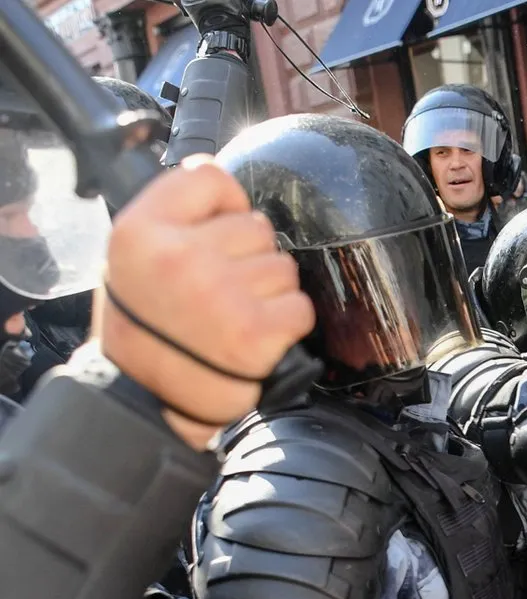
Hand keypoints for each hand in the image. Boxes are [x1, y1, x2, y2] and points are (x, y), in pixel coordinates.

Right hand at [99, 156, 314, 449]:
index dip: (221, 209)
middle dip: (247, 259)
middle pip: (258, 226)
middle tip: (215, 295)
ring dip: (268, 294)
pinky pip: (300, 306)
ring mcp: (220, 293)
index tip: (209, 238)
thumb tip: (222, 175)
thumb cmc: (144, 325)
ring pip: (283, 266)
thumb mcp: (133, 255)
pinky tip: (254, 338)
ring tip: (232, 318)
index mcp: (140, 230)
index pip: (210, 177)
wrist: (142, 400)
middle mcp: (179, 256)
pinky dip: (286, 325)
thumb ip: (174, 210)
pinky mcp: (256, 331)